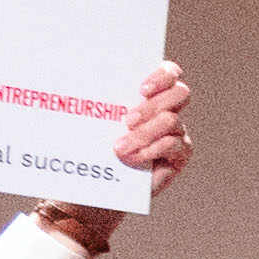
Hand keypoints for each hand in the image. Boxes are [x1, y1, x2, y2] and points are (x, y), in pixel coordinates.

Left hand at [40, 63, 195, 254]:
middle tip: (126, 120)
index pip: (169, 73)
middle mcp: (168, 109)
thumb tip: (79, 77)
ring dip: (144, 133)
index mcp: (150, 93)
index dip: (162, 76)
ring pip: (171, 121)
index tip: (141, 89)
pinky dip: (151, 150)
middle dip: (152, 105)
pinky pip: (173, 145)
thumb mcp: (91, 120)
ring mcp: (176, 132)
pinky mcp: (179, 154)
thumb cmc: (92, 147)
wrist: (97, 186)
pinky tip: (133, 159)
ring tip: (119, 147)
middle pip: (179, 93)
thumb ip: (97, 100)